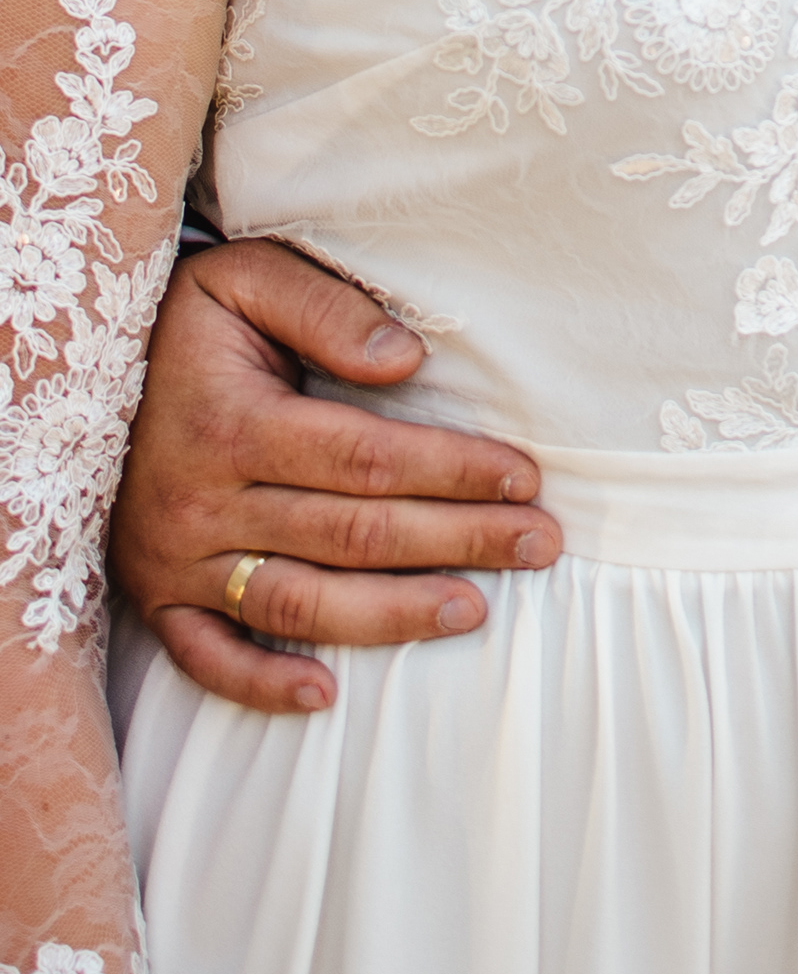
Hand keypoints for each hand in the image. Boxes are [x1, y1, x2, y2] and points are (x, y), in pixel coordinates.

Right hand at [110, 239, 562, 714]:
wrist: (79, 371)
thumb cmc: (190, 322)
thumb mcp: (246, 278)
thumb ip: (326, 308)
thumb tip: (406, 358)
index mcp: (233, 423)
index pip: (368, 458)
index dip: (454, 470)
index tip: (526, 476)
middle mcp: (203, 501)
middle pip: (354, 535)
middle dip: (459, 540)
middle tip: (541, 545)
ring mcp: (177, 560)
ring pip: (300, 603)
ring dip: (394, 616)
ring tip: (478, 611)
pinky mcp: (157, 598)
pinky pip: (208, 657)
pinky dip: (263, 683)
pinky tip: (327, 695)